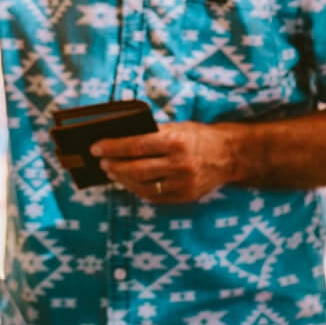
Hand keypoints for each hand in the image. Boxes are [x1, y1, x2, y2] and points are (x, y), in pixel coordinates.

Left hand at [92, 122, 234, 204]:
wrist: (229, 155)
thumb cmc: (197, 137)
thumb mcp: (176, 127)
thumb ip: (151, 134)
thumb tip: (117, 139)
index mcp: (176, 141)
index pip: (136, 145)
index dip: (112, 147)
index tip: (96, 148)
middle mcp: (180, 164)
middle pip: (136, 169)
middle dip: (114, 166)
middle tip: (101, 162)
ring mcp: (183, 184)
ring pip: (143, 186)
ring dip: (122, 179)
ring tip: (111, 172)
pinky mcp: (185, 197)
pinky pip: (153, 197)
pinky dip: (137, 190)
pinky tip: (128, 182)